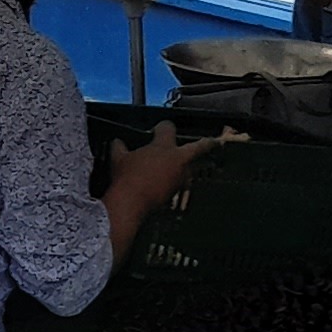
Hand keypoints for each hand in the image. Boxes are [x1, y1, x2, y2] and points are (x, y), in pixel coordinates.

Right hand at [102, 120, 217, 219]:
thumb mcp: (118, 158)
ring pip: (192, 167)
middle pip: (200, 146)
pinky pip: (181, 183)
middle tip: (213, 142)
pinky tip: (167, 183)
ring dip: (190, 166)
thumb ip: (120, 147)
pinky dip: (176, 181)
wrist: (131, 204)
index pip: (168, 128)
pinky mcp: (179, 193)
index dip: (163, 127)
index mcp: (164, 146)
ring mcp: (181, 177)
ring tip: (188, 166)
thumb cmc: (126, 178)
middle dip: (207, 143)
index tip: (159, 129)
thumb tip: (118, 142)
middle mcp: (178, 159)